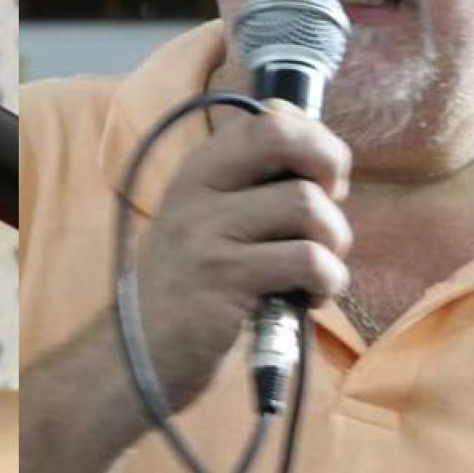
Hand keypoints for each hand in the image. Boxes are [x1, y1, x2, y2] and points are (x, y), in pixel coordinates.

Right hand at [136, 101, 351, 411]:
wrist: (138, 355)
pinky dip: (328, 281)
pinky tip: (308, 297)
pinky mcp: (225, 279)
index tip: (320, 177)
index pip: (265, 118)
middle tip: (330, 204)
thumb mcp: (205, 223)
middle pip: (280, 136)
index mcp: (198, 170)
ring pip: (307, 205)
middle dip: (329, 163)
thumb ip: (249, 189)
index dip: (313, 138)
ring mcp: (207, 232)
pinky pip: (307, 261)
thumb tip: (322, 158)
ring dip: (335, 241)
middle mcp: (198, 190)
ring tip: (317, 270)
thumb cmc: (188, 290)